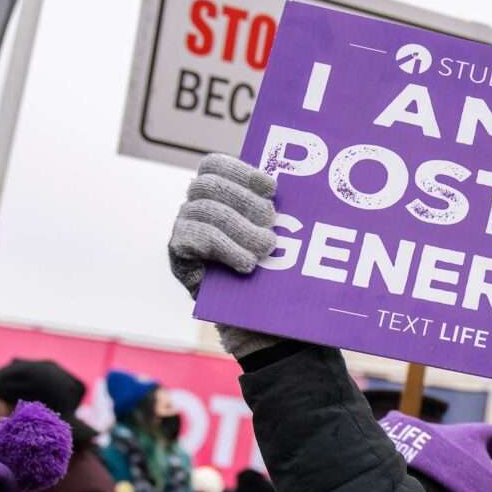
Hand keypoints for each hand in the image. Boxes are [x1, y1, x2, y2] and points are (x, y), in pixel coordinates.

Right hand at [168, 154, 281, 358]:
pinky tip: (246, 264)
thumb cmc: (279, 279)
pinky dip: (223, 248)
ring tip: (266, 248)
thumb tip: (312, 192)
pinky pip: (190, 239)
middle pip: (207, 184)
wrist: (265, 326)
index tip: (272, 187)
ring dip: (238, 227)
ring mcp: (185, 231)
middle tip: (271, 221)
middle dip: (243, 200)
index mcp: (221, 196)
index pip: (215, 165)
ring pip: (202, 211)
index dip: (241, 171)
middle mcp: (197, 209)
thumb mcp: (288, 243)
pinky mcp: (180, 258)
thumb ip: (287, 217)